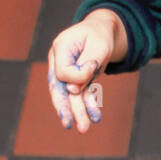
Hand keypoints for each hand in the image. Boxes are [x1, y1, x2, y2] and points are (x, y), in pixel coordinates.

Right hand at [47, 15, 115, 132]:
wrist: (102, 30)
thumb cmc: (99, 35)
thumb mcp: (99, 45)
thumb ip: (87, 64)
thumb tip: (74, 90)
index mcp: (60, 47)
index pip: (62, 71)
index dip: (78, 75)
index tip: (93, 68)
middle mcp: (58, 61)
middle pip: (58, 87)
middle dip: (65, 107)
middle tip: (69, 124)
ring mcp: (65, 72)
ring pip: (69, 95)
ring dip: (77, 112)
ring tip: (84, 129)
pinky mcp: (76, 80)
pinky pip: (81, 95)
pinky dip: (88, 106)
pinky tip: (96, 118)